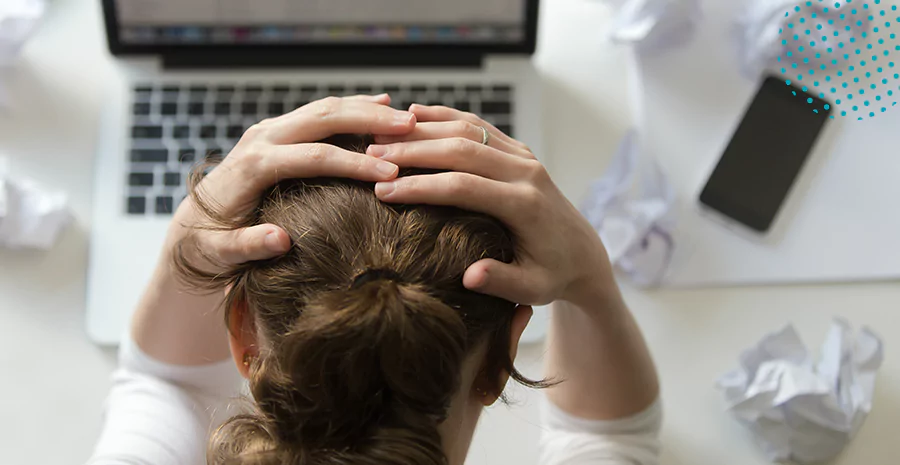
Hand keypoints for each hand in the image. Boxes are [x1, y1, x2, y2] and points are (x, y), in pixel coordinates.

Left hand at [170, 95, 415, 266]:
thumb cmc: (208, 243)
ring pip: (324, 109)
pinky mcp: (278, 131)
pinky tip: (381, 103)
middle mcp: (262, 138)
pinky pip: (320, 113)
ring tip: (406, 117)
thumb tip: (280, 240)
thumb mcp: (220, 253)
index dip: (354, 164)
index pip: (313, 157)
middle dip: (369, 120)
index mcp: (253, 166)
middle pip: (323, 119)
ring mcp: (270, 130)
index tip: (390, 173)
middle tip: (410, 127)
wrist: (191, 223)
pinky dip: (352, 107)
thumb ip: (247, 246)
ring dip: (366, 109)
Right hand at [367, 105, 614, 305]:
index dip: (421, 187)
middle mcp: (525, 172)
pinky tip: (412, 114)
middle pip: (462, 149)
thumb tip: (470, 277)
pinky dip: (444, 117)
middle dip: (412, 151)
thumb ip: (502, 282)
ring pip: (467, 129)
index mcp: (525, 204)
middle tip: (370, 156)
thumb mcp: (533, 289)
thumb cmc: (552, 275)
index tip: (383, 191)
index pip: (464, 186)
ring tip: (380, 135)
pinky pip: (477, 125)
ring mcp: (523, 156)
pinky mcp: (518, 150)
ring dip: (422, 129)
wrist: (582, 253)